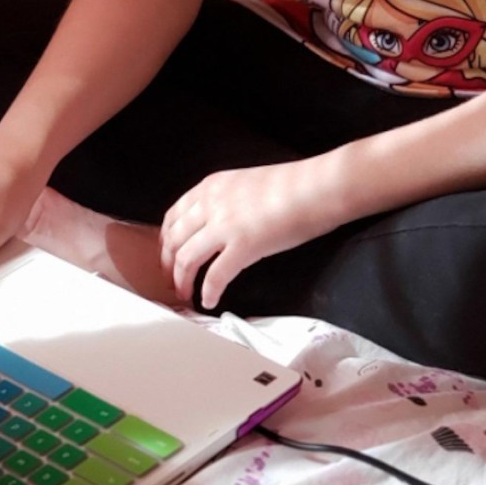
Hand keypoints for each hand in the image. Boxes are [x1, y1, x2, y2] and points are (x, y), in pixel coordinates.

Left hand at [160, 157, 340, 309]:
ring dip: (182, 281)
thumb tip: (217, 225)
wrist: (320, 186)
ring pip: (185, 259)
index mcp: (210, 187)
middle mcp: (210, 204)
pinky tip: (209, 300)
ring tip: (185, 295)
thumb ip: (224, 201)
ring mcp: (224, 225)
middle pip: (173, 241)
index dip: (165, 242)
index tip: (167, 256)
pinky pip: (215, 276)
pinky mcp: (243, 246)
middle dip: (168, 266)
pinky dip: (208, 291)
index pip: (173, 217)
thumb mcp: (244, 184)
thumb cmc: (293, 185)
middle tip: (172, 282)